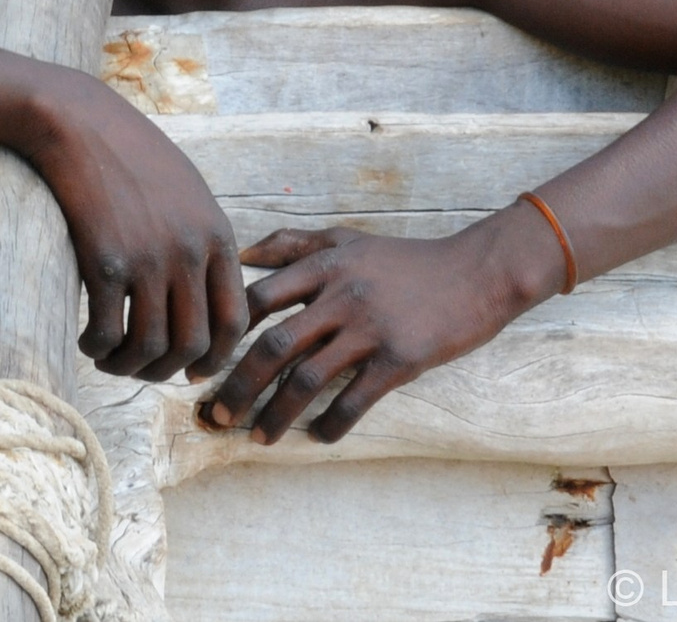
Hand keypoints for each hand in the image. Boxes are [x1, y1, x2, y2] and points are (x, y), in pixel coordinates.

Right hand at [21, 71, 247, 381]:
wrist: (77, 121)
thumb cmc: (128, 149)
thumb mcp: (185, 188)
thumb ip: (201, 236)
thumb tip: (200, 288)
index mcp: (216, 235)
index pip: (233, 321)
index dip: (215, 357)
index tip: (192, 370)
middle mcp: (189, 253)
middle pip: (192, 343)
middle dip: (166, 370)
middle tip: (142, 370)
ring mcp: (149, 259)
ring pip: (151, 346)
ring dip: (129, 366)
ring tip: (109, 361)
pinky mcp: (106, 262)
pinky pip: (110, 332)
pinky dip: (99, 349)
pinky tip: (88, 343)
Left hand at [199, 213, 556, 444]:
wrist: (475, 272)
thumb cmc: (404, 259)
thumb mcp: (346, 238)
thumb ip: (292, 243)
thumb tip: (242, 253)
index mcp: (322, 266)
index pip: (257, 300)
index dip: (224, 333)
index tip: (201, 362)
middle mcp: (339, 296)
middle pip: (273, 345)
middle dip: (238, 384)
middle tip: (215, 414)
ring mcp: (370, 328)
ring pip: (308, 378)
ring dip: (277, 413)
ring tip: (259, 436)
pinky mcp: (400, 359)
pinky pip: (355, 399)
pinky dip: (332, 424)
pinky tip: (317, 438)